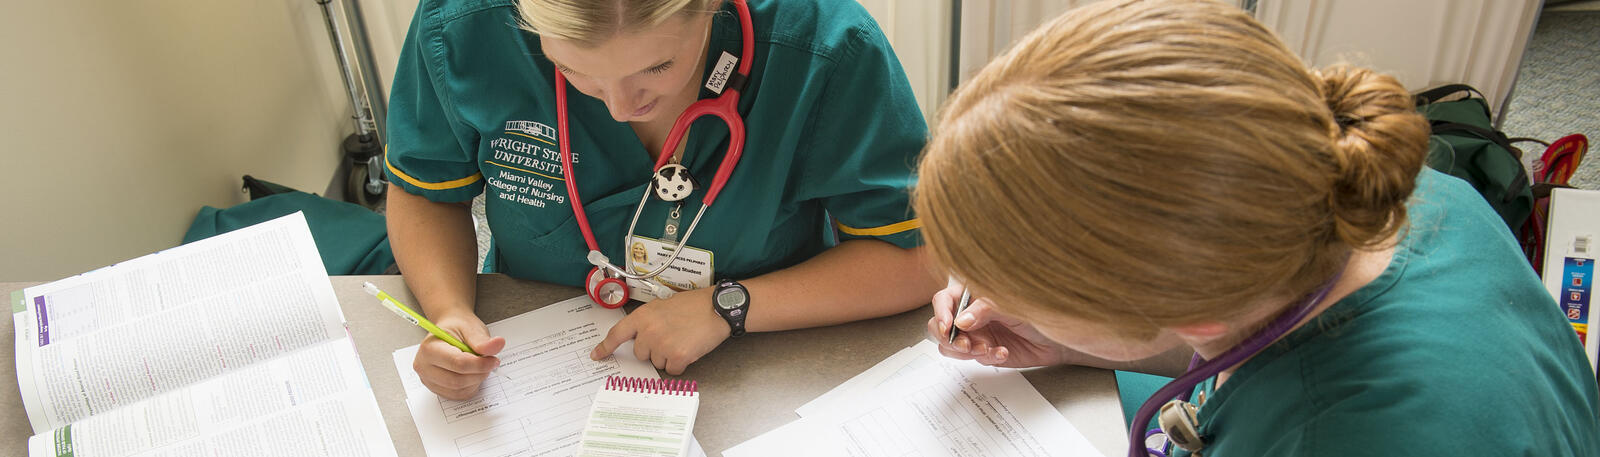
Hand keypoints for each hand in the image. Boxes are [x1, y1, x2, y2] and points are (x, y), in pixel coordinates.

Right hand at [412, 313, 505, 399]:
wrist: (448, 332)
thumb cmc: (457, 329)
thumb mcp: (471, 328)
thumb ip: (483, 340)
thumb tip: (498, 344)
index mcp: (429, 349)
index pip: (457, 364)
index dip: (480, 364)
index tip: (494, 360)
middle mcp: (424, 367)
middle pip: (457, 381)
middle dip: (479, 373)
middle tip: (490, 362)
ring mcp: (428, 380)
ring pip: (459, 391)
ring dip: (476, 380)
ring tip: (479, 365)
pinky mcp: (436, 389)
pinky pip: (458, 395)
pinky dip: (471, 386)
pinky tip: (472, 373)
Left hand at [591, 288, 727, 374]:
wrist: (717, 308)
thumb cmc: (693, 305)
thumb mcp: (662, 306)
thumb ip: (647, 321)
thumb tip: (640, 336)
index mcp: (643, 316)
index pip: (617, 334)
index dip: (605, 347)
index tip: (596, 355)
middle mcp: (649, 331)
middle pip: (641, 353)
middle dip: (653, 349)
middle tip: (671, 335)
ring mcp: (662, 345)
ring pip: (657, 363)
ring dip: (668, 356)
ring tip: (683, 339)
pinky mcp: (677, 357)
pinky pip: (673, 370)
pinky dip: (681, 363)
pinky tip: (690, 348)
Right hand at [927, 278, 1070, 367]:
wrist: (1057, 339)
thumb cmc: (1039, 314)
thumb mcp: (1012, 306)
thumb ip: (985, 310)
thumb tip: (961, 321)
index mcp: (973, 295)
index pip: (943, 300)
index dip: (941, 313)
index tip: (950, 327)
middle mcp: (970, 314)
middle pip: (939, 325)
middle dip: (950, 338)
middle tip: (967, 345)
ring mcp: (976, 333)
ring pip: (950, 345)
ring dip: (965, 351)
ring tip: (986, 349)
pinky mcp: (984, 351)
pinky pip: (971, 359)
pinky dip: (986, 358)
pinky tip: (1002, 353)